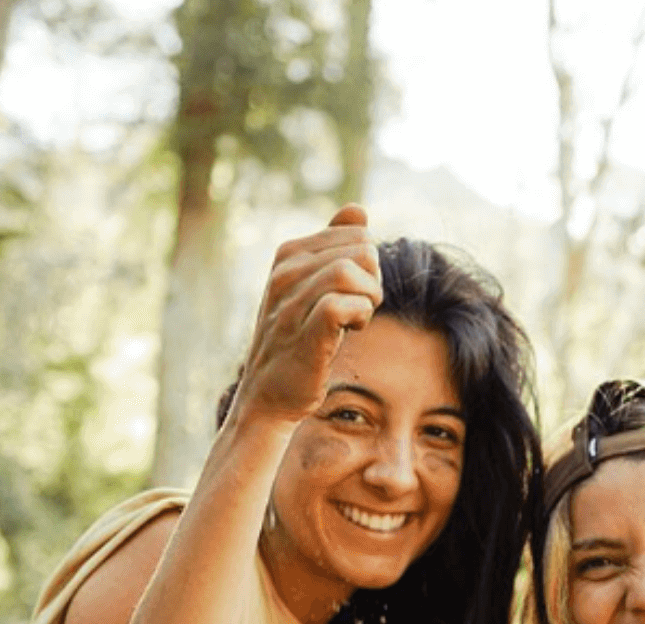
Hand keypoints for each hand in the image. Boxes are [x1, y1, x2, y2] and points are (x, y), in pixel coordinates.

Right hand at [234, 206, 381, 425]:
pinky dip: (359, 316)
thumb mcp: (314, 286)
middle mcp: (286, 270)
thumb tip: (358, 209)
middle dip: (374, 279)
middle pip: (363, 249)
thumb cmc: (299, 339)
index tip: (353, 291)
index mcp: (290, 253)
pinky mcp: (304, 330)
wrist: (270, 393)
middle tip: (358, 308)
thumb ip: (335, 245)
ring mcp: (291, 299)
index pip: (358, 234)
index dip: (369, 264)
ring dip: (369, 300)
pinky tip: (350, 330)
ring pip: (354, 272)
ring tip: (354, 320)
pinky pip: (343, 304)